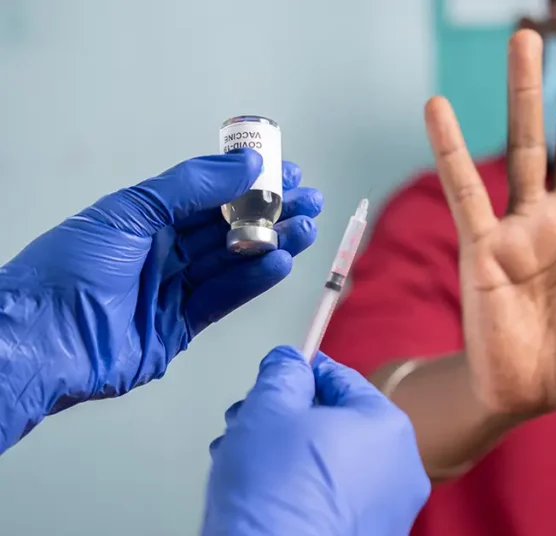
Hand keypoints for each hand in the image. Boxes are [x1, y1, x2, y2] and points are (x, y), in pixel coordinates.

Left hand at [0, 149, 321, 451]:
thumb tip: (246, 163)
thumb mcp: (130, 212)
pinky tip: (280, 262)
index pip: (208, 194)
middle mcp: (160, 252)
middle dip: (271, 213)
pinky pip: (224, 299)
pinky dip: (253, 280)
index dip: (249, 182)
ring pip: (232, 262)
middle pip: (227, 228)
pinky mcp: (180, 328)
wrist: (42, 342)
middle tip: (311, 201)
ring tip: (307, 228)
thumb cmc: (71, 269)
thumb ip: (192, 187)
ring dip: (271, 244)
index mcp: (144, 219)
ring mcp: (171, 291)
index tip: (288, 172)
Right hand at [202, 346, 429, 535]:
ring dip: (287, 454)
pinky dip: (301, 490)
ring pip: (332, 464)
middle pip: (337, 424)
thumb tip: (289, 362)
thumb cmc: (277, 494)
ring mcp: (388, 511)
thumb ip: (282, 375)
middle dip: (286, 418)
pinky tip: (263, 494)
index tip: (278, 374)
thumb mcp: (269, 410)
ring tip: (242, 458)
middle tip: (247, 420)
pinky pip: (333, 501)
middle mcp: (401, 469)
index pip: (342, 380)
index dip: (302, 372)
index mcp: (387, 427)